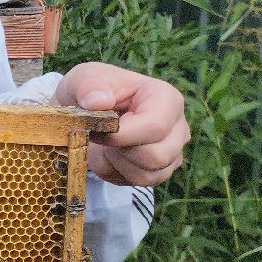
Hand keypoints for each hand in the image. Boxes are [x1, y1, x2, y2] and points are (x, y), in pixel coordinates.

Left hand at [53, 63, 189, 185]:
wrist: (85, 110)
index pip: (155, 127)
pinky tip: (107, 155)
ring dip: (115, 164)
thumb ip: (88, 86)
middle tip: (99, 136)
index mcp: (166, 99)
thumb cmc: (91, 90)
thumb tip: (98, 102)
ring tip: (103, 144)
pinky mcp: (161, 171)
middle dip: (118, 152)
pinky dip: (115, 173)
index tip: (95, 130)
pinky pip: (138, 183)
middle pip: (155, 156)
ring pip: (148, 176)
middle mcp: (178, 127)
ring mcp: (173, 152)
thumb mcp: (84, 78)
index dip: (120, 135)